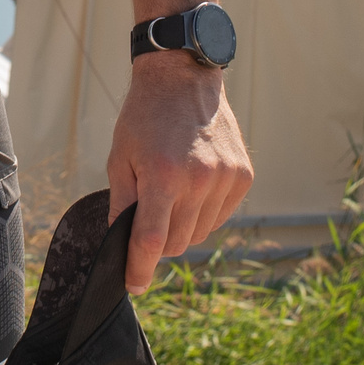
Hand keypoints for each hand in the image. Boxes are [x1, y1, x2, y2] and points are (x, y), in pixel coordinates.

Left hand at [106, 53, 253, 292]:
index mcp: (162, 176)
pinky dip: (203, 215)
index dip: (138, 269)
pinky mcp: (244, 177)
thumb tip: (119, 243)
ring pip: (200, 234)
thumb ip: (121, 203)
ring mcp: (226, 179)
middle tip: (146, 219)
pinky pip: (220, 217)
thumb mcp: (119, 157)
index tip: (132, 286)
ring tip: (169, 196)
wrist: (183, 78)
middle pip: (176, 243)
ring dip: (181, 229)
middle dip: (157, 243)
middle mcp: (199, 181)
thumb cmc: (143, 118)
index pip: (150, 242)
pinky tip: (192, 189)